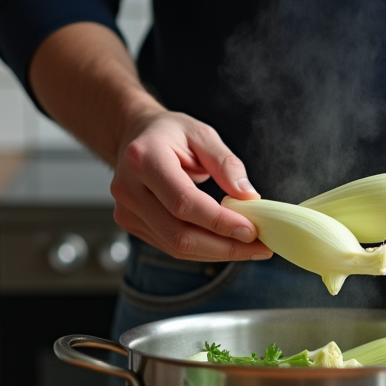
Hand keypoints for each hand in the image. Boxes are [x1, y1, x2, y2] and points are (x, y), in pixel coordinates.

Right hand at [109, 108, 272, 261]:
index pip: (184, 202)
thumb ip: (226, 163)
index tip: (252, 230)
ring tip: (250, 248)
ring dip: (218, 252)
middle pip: (179, 234)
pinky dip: (203, 249)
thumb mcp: (202, 134)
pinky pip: (171, 246)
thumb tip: (249, 196)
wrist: (133, 137)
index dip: (219, 222)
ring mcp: (126, 211)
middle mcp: (128, 189)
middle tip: (259, 246)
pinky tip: (226, 243)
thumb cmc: (169, 133)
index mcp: (144, 159)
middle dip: (224, 246)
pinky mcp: (132, 225)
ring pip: (176, 247)